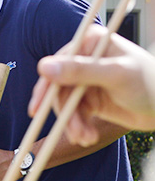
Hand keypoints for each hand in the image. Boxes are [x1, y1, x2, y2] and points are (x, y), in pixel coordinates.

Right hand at [29, 24, 154, 145]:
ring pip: (65, 104)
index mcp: (90, 43)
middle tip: (73, 132)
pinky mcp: (88, 99)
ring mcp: (86, 80)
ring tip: (86, 137)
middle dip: (66, 113)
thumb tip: (44, 67)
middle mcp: (85, 59)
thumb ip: (80, 71)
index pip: (58, 64)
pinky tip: (88, 136)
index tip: (37, 109)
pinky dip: (78, 127)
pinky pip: (74, 114)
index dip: (46, 88)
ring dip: (73, 124)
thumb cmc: (150, 84)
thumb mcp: (115, 76)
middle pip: (59, 88)